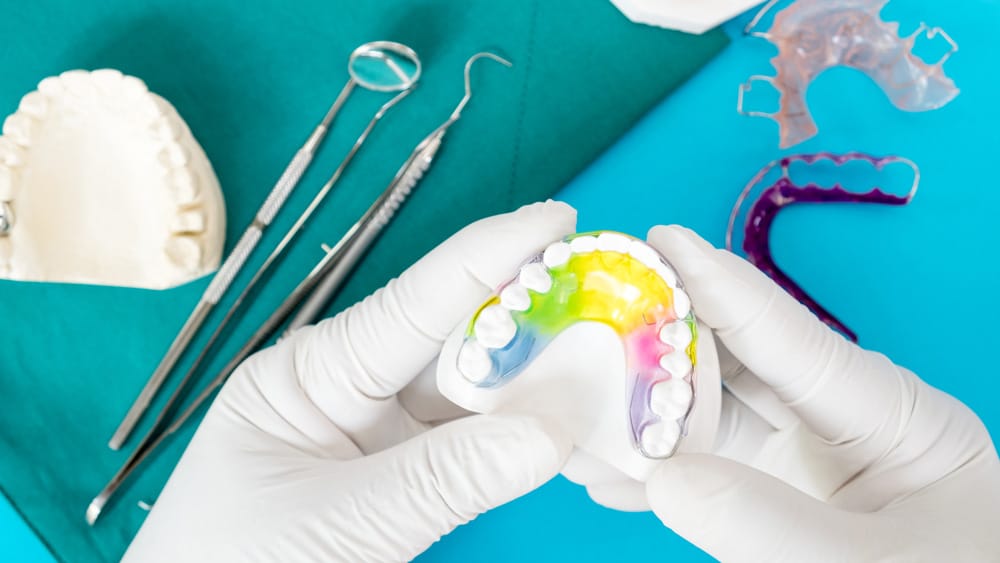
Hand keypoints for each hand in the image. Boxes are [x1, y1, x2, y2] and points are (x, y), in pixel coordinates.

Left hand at [124, 201, 576, 561]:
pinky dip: (523, 442)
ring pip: (474, 398)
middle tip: (608, 297)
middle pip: (453, 343)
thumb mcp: (336, 522)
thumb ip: (447, 477)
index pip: (410, 303)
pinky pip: (476, 451)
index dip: (488, 255)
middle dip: (529, 320)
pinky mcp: (406, 485)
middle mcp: (350, 394)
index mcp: (309, 375)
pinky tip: (570, 427)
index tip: (557, 219)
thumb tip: (555, 427)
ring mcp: (381, 441)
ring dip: (537, 384)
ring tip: (609, 360)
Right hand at [567, 225, 999, 560]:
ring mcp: (805, 469)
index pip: (795, 339)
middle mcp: (844, 429)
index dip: (724, 288)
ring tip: (577, 402)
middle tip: (592, 318)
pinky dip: (654, 478)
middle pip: (740, 370)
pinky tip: (605, 478)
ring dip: (645, 416)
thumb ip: (767, 525)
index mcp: (896, 417)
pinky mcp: (773, 507)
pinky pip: (705, 477)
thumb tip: (662, 476)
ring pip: (711, 422)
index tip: (662, 241)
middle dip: (665, 344)